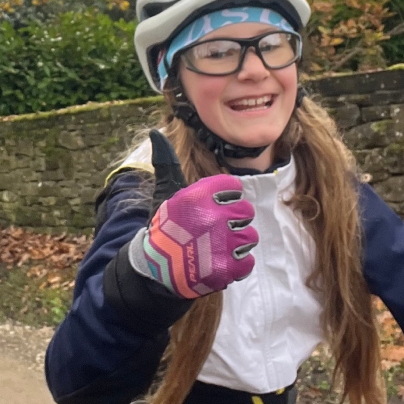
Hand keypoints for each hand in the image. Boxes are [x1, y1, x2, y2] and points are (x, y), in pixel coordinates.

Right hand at [127, 173, 258, 297]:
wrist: (153, 270)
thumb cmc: (165, 228)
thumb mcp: (165, 192)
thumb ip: (167, 162)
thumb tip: (156, 133)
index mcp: (200, 195)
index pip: (235, 188)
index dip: (225, 199)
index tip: (211, 209)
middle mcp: (212, 217)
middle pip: (246, 212)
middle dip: (233, 222)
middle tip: (213, 232)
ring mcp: (221, 244)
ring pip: (250, 237)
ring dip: (236, 245)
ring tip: (215, 249)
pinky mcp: (226, 269)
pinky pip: (247, 262)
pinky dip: (236, 266)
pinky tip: (218, 263)